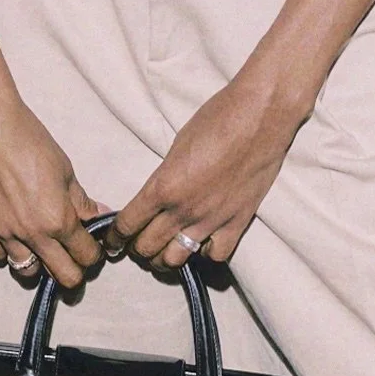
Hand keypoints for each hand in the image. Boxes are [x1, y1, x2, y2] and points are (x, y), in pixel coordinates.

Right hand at [0, 49, 104, 287]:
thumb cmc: (29, 140)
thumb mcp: (64, 169)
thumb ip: (81, 200)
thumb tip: (100, 216)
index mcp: (58, 219)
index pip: (86, 256)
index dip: (94, 254)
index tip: (92, 245)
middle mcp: (32, 234)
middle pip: (63, 276)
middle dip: (74, 269)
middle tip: (72, 254)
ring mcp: (4, 233)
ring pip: (28, 272)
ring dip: (39, 263)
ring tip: (41, 247)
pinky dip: (9, 251)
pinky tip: (15, 235)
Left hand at [112, 70, 306, 268]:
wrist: (261, 115)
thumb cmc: (217, 119)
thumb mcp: (176, 147)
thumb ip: (164, 178)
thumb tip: (157, 196)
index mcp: (162, 187)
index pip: (127, 225)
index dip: (115, 237)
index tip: (113, 241)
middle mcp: (183, 209)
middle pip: (147, 247)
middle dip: (137, 248)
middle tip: (139, 243)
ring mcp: (211, 220)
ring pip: (176, 259)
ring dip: (165, 258)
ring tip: (166, 250)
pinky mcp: (238, 222)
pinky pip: (215, 255)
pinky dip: (206, 253)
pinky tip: (204, 243)